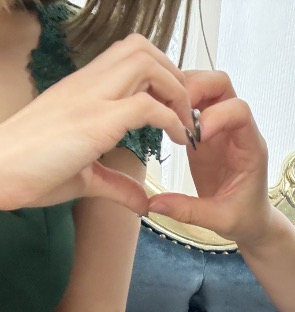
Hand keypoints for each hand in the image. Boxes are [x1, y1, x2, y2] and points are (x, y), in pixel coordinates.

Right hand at [0, 34, 193, 214]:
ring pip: (146, 63)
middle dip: (173, 74)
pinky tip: (178, 139)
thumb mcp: (85, 177)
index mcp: (83, 90)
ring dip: (175, 90)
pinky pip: (146, 105)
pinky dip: (172, 119)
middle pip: (141, 48)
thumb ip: (116, 184)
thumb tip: (142, 202)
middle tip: (185, 110)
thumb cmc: (31, 171)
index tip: (173, 107)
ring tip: (184, 123)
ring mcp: (91, 98)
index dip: (160, 74)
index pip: (128, 56)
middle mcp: (88, 85)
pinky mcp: (95, 121)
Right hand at [148, 70, 274, 245]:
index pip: (239, 111)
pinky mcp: (204, 134)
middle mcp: (237, 130)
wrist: (250, 222)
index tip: (195, 138)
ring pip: (204, 88)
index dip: (216, 115)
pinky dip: (174, 104)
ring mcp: (220, 128)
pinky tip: (159, 119)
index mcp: (250, 147)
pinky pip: (190, 105)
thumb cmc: (243, 219)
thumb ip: (188, 211)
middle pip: (221, 85)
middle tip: (171, 112)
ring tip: (161, 114)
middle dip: (195, 88)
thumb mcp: (219, 221)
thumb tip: (153, 204)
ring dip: (181, 92)